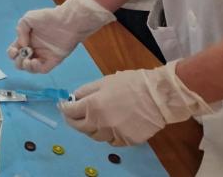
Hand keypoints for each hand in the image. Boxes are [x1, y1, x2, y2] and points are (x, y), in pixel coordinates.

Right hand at [7, 0, 114, 73]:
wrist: (67, 21)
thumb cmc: (48, 17)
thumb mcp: (28, 18)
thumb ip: (20, 30)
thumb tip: (22, 45)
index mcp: (27, 39)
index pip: (15, 51)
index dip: (12, 53)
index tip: (14, 50)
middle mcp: (35, 48)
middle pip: (21, 62)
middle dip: (18, 62)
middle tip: (23, 55)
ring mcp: (44, 55)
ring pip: (31, 68)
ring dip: (26, 67)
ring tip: (28, 61)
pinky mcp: (53, 60)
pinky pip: (43, 69)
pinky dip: (36, 68)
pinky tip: (35, 62)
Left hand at [60, 61, 214, 145]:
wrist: (158, 96)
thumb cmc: (131, 84)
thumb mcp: (105, 81)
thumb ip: (87, 90)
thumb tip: (75, 97)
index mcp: (93, 106)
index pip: (71, 112)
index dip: (65, 108)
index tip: (63, 106)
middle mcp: (101, 123)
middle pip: (80, 127)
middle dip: (73, 121)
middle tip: (72, 116)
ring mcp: (114, 134)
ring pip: (95, 136)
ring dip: (90, 128)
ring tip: (92, 120)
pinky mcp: (127, 141)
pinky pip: (111, 141)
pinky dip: (107, 135)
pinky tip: (109, 127)